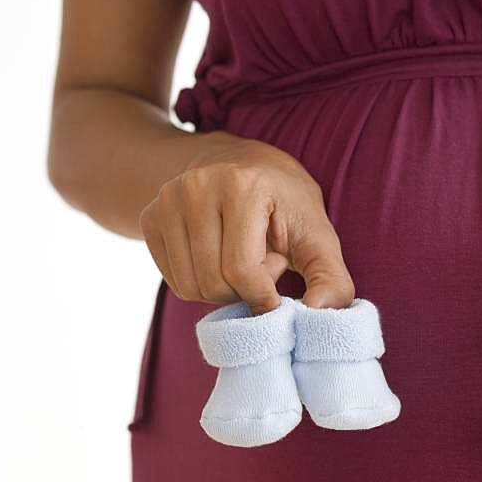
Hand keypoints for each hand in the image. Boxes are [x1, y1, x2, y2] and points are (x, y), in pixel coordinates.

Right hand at [139, 137, 353, 314]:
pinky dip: (200, 283)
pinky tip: (218, 257)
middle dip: (244, 291)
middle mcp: (197, 186)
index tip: (278, 296)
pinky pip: (174, 281)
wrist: (245, 165)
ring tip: (242, 259)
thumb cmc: (288, 207)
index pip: (240, 270)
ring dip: (222, 289)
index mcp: (242, 185)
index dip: (263, 297)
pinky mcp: (150, 217)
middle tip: (263, 265)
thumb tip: (316, 315)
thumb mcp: (320, 238)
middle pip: (213, 283)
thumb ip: (332, 281)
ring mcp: (167, 199)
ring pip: (190, 287)